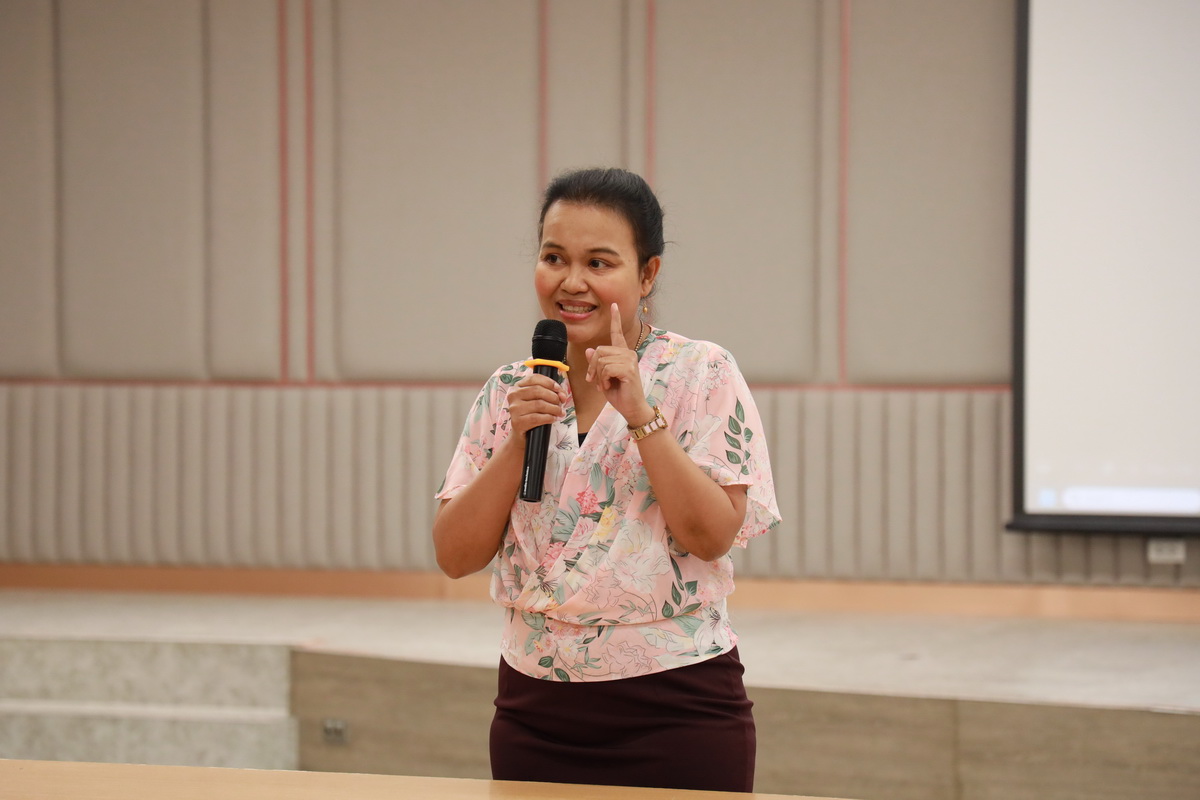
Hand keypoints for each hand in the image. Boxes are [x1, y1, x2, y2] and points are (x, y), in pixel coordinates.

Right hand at [506, 373, 567, 438]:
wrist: (522, 434)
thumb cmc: (532, 414)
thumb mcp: (538, 400)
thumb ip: (549, 393)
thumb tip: (562, 395)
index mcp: (518, 386)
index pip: (534, 378)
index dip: (550, 383)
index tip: (560, 390)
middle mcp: (513, 395)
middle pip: (538, 390)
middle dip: (554, 397)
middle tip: (561, 403)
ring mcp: (514, 409)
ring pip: (539, 404)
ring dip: (554, 408)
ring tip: (560, 412)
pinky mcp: (517, 422)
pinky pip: (537, 418)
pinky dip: (549, 418)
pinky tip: (554, 419)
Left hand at [585, 303, 652, 424]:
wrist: (631, 408)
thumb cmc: (619, 394)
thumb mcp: (603, 377)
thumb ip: (597, 364)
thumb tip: (589, 350)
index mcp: (623, 353)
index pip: (617, 333)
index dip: (615, 319)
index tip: (614, 305)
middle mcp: (628, 353)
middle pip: (599, 350)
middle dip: (592, 367)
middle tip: (595, 381)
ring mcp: (629, 360)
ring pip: (601, 360)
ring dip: (598, 376)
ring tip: (604, 385)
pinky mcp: (629, 368)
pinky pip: (606, 368)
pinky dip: (602, 380)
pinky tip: (608, 386)